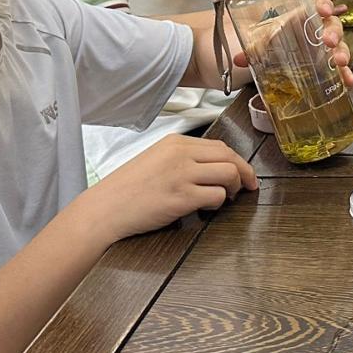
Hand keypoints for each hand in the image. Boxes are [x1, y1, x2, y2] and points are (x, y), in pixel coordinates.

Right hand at [85, 133, 257, 239]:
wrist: (105, 209)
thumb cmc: (126, 189)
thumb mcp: (155, 159)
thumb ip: (182, 158)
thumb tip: (213, 167)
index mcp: (175, 143)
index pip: (220, 145)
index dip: (237, 161)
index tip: (244, 172)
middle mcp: (180, 154)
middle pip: (229, 157)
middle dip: (245, 173)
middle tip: (248, 187)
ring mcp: (182, 175)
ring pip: (229, 174)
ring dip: (234, 188)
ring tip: (225, 198)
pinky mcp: (182, 197)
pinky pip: (217, 196)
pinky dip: (219, 204)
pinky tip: (206, 208)